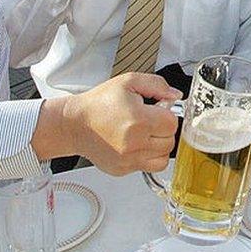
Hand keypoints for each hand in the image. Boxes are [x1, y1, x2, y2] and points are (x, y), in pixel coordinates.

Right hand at [65, 73, 180, 174]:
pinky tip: (139, 144)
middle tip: (149, 121)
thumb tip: (176, 96)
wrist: (74, 124)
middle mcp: (134, 143)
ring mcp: (128, 159)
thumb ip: (157, 85)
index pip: (172, 123)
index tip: (156, 110)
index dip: (166, 114)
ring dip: (159, 144)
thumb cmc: (98, 103)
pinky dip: (149, 156)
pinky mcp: (123, 170)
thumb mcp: (128, 82)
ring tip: (145, 133)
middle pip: (170, 141)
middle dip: (163, 129)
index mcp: (138, 120)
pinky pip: (150, 167)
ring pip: (164, 157)